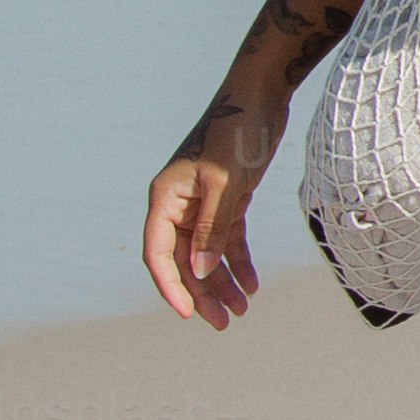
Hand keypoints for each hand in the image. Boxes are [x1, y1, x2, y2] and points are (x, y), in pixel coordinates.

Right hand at [143, 103, 272, 328]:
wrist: (260, 95)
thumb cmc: (237, 131)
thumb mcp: (226, 182)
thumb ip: (212, 227)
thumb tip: (199, 271)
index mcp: (165, 199)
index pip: (159, 254)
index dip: (171, 286)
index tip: (189, 314)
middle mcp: (178, 205)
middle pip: (184, 260)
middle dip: (202, 293)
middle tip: (222, 323)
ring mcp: (202, 204)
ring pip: (206, 254)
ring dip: (222, 283)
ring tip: (240, 311)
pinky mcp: (227, 200)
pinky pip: (227, 240)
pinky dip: (238, 262)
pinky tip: (253, 284)